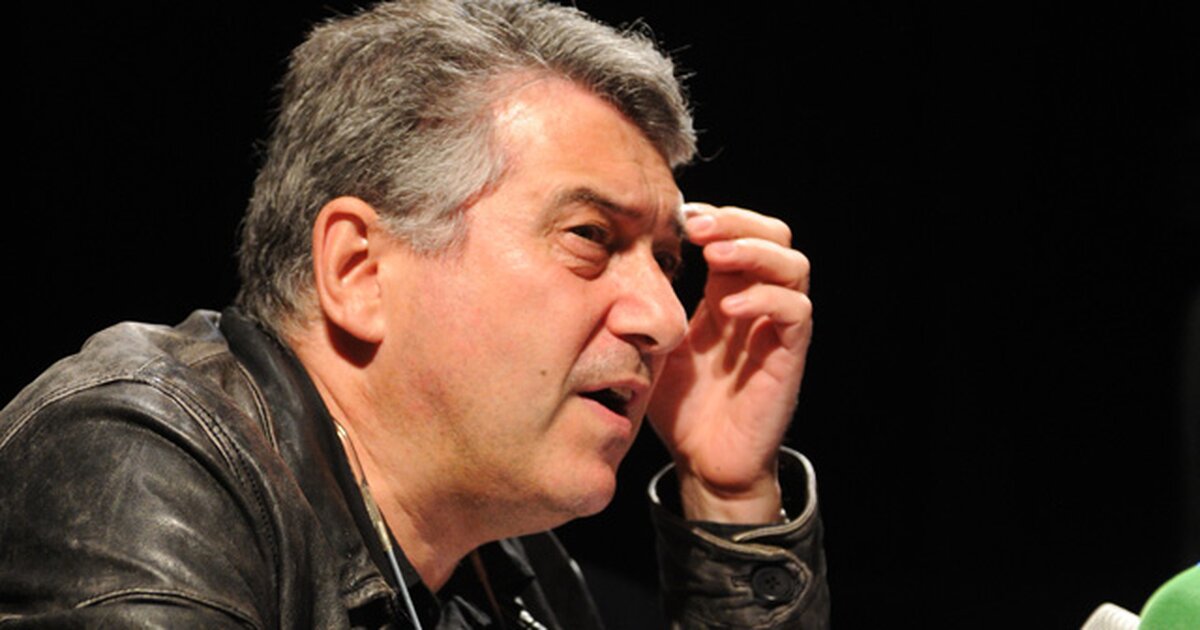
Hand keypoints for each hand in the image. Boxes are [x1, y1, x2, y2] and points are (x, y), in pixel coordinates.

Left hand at [647, 203, 812, 522]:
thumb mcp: (654, 342)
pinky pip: (795, 312)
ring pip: (793, 265)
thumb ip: (649, 303)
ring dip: (754, 250)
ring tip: (714, 256)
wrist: (703, 461)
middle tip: (696, 228)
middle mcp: (758, 303)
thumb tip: (617, 259)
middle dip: (738, 221)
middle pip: (775, 235)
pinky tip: (729, 307)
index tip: (676, 217)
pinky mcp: (789, 356)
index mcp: (727, 293)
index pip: (740, 232)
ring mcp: (776, 328)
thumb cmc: (679, 406)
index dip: (715, 216)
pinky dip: (765, 299)